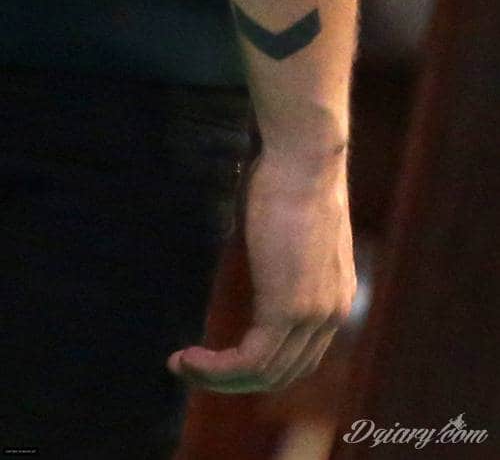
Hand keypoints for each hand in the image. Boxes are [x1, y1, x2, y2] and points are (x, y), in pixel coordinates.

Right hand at [166, 149, 356, 392]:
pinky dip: (216, 370)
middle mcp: (332, 313)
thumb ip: (276, 261)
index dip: (256, 365)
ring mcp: (313, 314)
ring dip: (218, 379)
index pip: (299, 355)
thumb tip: (255, 264)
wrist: (303, 157)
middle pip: (284, 373)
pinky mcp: (288, 309)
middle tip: (193, 368)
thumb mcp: (284, 232)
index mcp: (334, 295)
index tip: (216, 356)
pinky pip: (250, 362)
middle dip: (234, 381)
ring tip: (182, 366)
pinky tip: (188, 358)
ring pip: (265, 375)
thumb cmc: (287, 179)